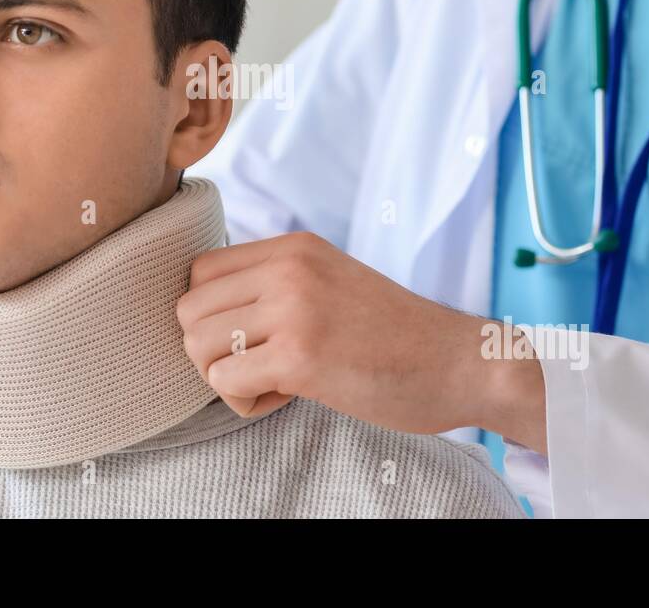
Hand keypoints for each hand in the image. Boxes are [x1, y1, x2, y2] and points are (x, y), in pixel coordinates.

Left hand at [177, 231, 546, 446]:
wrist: (459, 363)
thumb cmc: (395, 336)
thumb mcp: (330, 282)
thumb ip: (276, 284)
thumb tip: (210, 313)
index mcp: (293, 248)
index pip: (199, 271)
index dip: (213, 316)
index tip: (252, 338)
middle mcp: (288, 268)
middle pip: (188, 309)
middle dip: (212, 350)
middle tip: (259, 366)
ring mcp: (293, 309)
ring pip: (197, 345)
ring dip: (225, 377)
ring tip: (272, 383)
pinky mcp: (300, 356)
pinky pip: (225, 380)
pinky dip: (244, 401)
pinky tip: (286, 398)